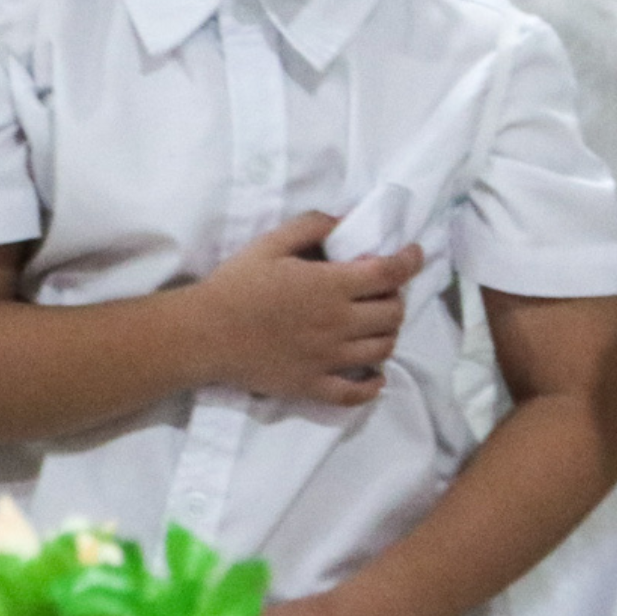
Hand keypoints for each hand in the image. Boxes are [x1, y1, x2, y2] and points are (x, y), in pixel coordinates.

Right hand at [192, 211, 422, 404]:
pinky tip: (374, 376)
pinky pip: (354, 393)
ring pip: (382, 350)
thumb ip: (311, 226)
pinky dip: (371, 386)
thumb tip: (343, 221)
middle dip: (395, 299)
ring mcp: (328, 359)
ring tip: (375, 326)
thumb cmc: (236, 285)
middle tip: (382, 292)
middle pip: (393, 314)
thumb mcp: (270, 243)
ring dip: (388, 335)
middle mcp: (338, 323)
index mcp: (331, 286)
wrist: (202, 333)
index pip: (390, 274)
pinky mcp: (311, 385)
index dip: (410, 261)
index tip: (414, 254)